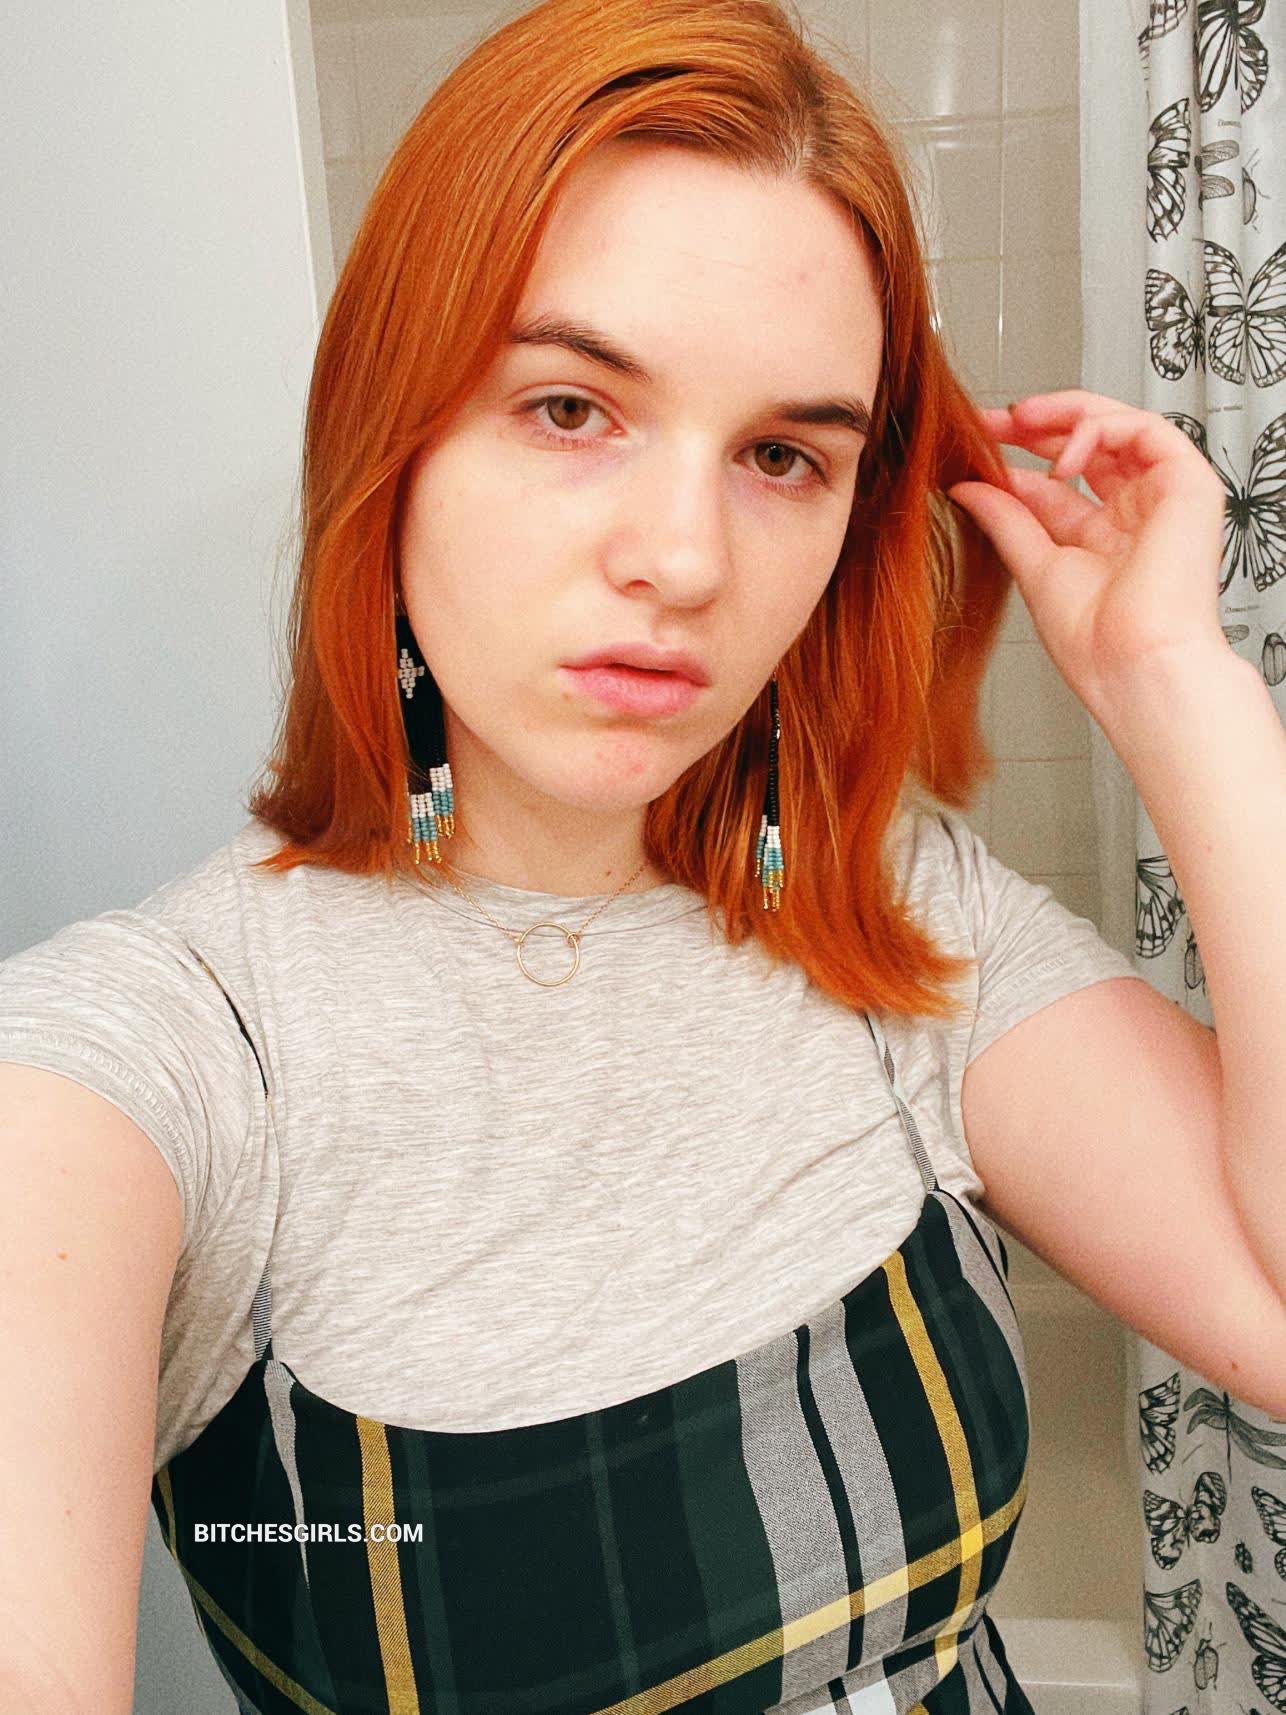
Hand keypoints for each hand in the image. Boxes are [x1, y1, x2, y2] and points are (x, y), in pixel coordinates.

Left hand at [946, 389, 1228, 720]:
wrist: (1133, 665)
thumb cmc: (1095, 641)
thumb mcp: (1034, 565)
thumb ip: (1005, 519)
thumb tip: (966, 486)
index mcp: (1102, 539)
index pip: (1056, 483)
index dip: (1015, 458)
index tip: (973, 445)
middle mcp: (1136, 515)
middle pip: (1090, 445)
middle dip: (1039, 424)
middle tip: (992, 418)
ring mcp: (1164, 497)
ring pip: (1121, 425)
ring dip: (1066, 414)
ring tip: (1020, 419)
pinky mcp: (1189, 484)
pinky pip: (1147, 428)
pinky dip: (1099, 430)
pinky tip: (1062, 458)